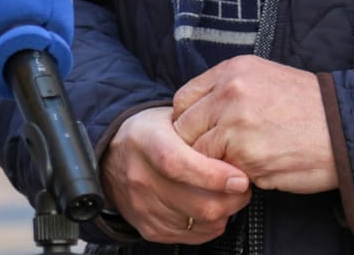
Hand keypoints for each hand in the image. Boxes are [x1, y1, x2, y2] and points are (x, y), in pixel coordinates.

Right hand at [100, 105, 251, 243]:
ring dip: (223, 212)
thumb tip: (235, 144)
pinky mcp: (150, 229)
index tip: (239, 178)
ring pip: (200, 223)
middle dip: (232, 199)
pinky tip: (208, 206)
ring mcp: (144, 207)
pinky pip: (193, 236)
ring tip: (226, 193)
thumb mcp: (170, 116)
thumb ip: (200, 127)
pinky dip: (209, 224)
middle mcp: (141, 178)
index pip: (178, 164)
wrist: (112, 159)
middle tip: (242, 185)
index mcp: (146, 142)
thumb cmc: (148, 135)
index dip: (213, 175)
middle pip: (196, 203)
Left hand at [172, 57, 337, 193]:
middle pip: (184, 129)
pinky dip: (233, 178)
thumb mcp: (263, 78)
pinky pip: (222, 173)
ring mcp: (236, 125)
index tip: (202, 135)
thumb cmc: (308, 107)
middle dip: (197, 146)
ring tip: (240, 164)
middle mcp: (229, 93)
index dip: (189, 122)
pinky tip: (257, 170)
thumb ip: (226, 90)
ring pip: (200, 155)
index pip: (183, 100)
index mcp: (231, 70)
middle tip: (219, 156)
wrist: (347, 128)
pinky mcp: (247, 156)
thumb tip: (195, 114)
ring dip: (214, 165)